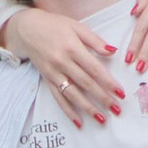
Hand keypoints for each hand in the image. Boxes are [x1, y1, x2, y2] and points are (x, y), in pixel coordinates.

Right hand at [5, 0, 124, 126]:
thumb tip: (113, 52)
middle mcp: (62, 62)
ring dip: (87, 108)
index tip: (120, 93)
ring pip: (72, 94)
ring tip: (101, 119)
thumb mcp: (76, 27)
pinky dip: (68, 111)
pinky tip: (78, 121)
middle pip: (86, 83)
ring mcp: (53, 73)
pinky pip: (58, 98)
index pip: (94, 69)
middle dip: (102, 98)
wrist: (27, 29)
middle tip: (117, 109)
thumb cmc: (54, 26)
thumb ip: (95, 41)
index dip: (108, 82)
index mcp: (73, 48)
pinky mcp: (47, 80)